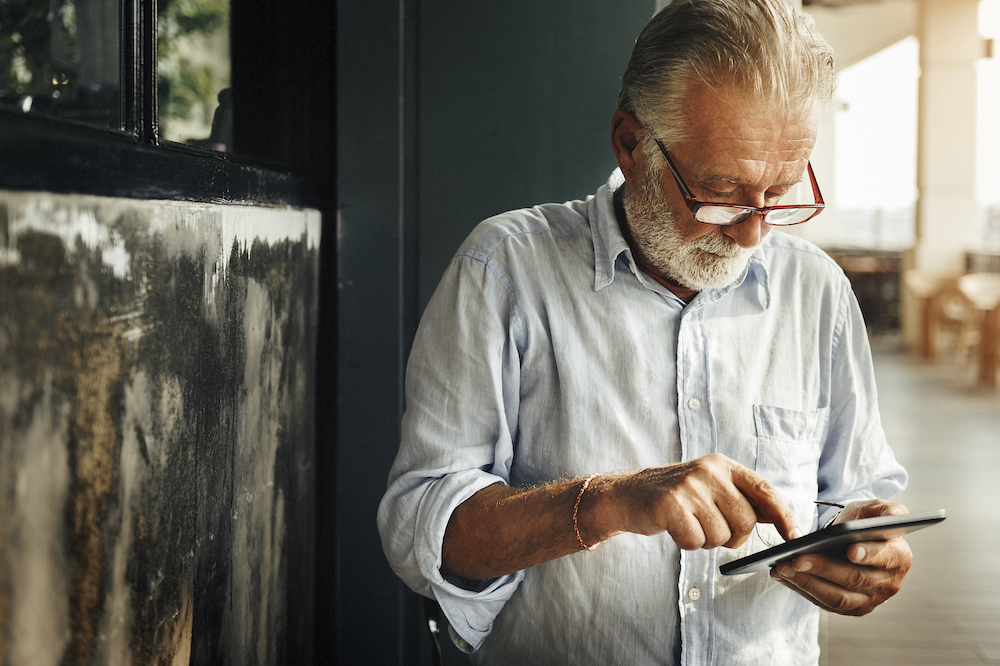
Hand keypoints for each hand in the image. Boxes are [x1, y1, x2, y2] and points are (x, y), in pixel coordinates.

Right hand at [617, 453, 801, 549]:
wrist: (628, 494)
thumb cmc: (675, 496)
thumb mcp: (710, 487)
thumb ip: (742, 498)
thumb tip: (781, 519)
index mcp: (722, 464)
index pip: (764, 490)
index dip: (783, 515)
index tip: (795, 535)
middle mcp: (708, 471)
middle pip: (746, 521)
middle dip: (733, 536)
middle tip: (711, 529)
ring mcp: (688, 486)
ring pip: (721, 535)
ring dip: (706, 540)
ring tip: (689, 524)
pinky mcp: (669, 504)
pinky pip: (695, 541)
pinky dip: (687, 544)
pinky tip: (675, 528)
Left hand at [770, 499, 912, 614]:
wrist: (855, 543)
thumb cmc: (864, 524)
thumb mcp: (875, 509)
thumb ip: (886, 509)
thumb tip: (892, 515)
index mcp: (899, 557)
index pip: (886, 558)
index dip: (870, 555)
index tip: (850, 550)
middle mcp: (888, 583)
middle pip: (855, 579)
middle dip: (824, 569)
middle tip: (797, 558)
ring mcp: (869, 600)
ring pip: (838, 598)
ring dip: (807, 583)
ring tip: (783, 567)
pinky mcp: (851, 609)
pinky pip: (825, 603)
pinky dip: (802, 590)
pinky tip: (783, 575)